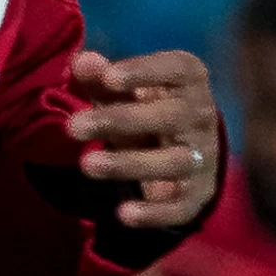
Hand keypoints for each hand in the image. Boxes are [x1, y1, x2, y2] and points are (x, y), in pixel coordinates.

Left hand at [67, 48, 219, 231]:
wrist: (183, 147)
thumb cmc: (144, 105)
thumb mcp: (124, 89)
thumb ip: (102, 77)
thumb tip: (83, 61)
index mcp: (189, 81)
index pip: (176, 69)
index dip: (144, 71)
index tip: (108, 77)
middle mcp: (202, 117)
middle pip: (170, 117)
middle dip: (120, 121)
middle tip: (73, 126)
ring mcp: (202, 157)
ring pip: (174, 162)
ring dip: (129, 164)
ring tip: (87, 164)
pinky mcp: (196, 194)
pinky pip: (179, 206)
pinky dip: (154, 212)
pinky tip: (123, 213)